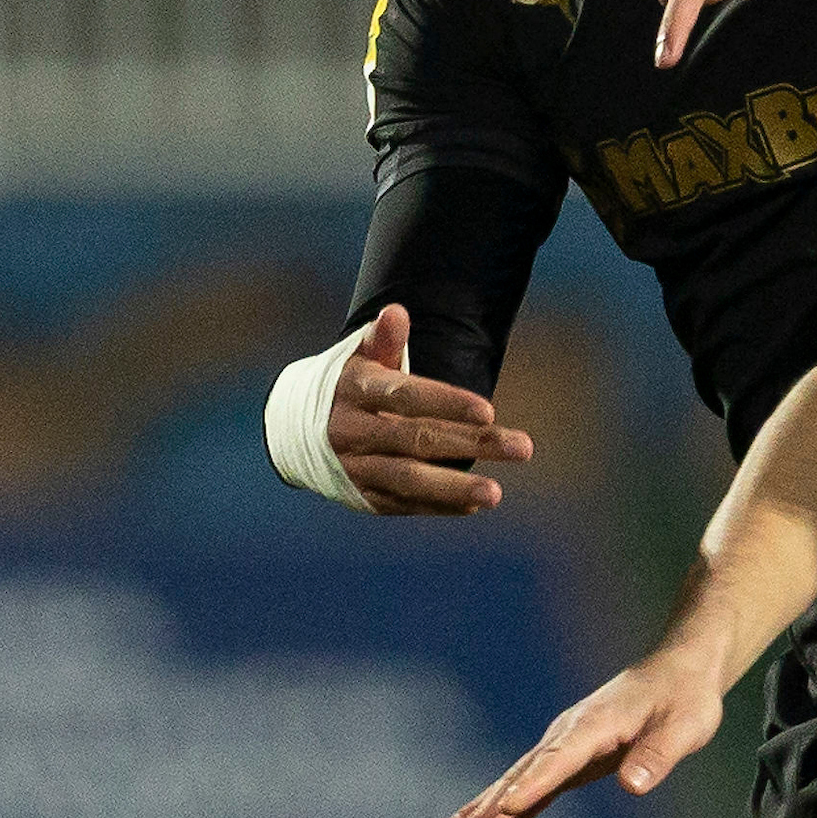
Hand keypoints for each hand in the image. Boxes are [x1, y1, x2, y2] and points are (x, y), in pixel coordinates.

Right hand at [332, 303, 535, 512]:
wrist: (294, 428)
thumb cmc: (348, 386)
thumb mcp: (360, 359)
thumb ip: (384, 340)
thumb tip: (396, 312)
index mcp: (355, 391)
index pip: (404, 396)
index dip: (445, 403)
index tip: (488, 411)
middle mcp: (352, 431)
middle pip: (416, 439)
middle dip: (471, 444)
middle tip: (522, 447)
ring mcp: (355, 467)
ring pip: (408, 479)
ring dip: (453, 487)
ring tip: (496, 493)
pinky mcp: (362, 495)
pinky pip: (403, 503)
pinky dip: (438, 505)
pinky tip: (474, 504)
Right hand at [444, 651, 730, 817]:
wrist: (679, 671)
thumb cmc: (685, 699)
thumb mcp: (685, 727)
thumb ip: (658, 755)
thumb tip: (633, 786)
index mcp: (595, 723)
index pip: (559, 758)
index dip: (534, 783)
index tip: (506, 808)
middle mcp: (568, 733)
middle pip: (524, 775)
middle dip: (490, 808)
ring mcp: (563, 745)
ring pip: (517, 781)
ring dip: (485, 811)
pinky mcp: (569, 758)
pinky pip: (533, 787)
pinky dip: (509, 811)